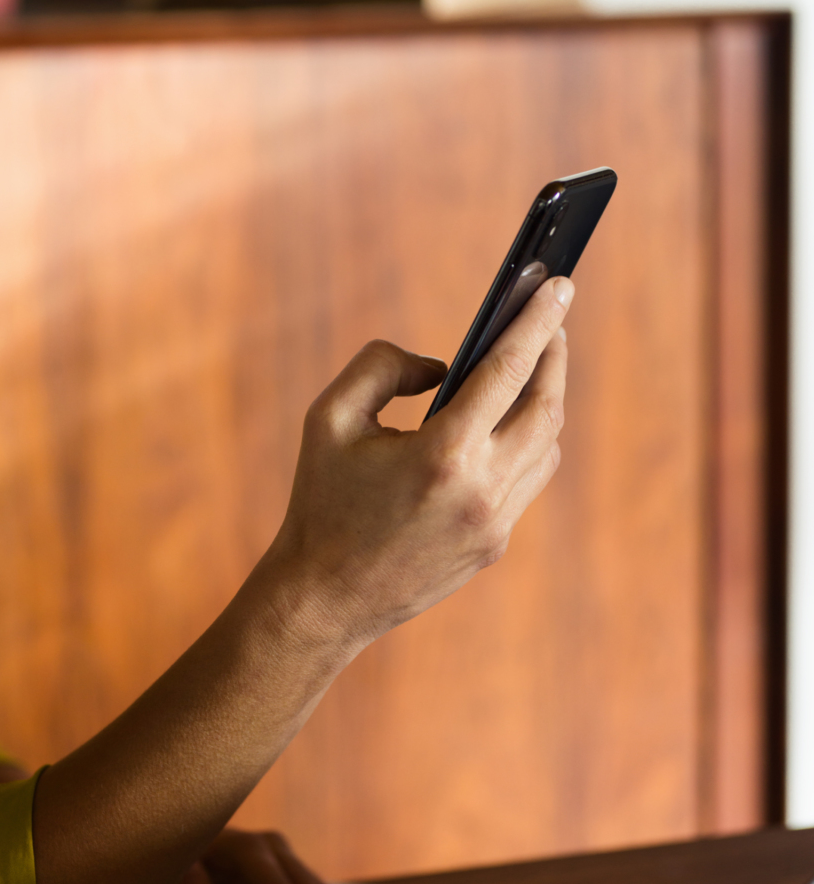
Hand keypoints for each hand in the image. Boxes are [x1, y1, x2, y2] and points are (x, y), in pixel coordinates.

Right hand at [261, 276, 572, 651]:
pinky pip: (528, 480)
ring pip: (546, 447)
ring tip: (534, 367)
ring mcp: (495, 524)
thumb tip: (441, 365)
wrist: (326, 597)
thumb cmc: (322, 503)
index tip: (561, 285)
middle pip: (545, 407)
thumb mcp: (330, 418)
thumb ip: (382, 367)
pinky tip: (512, 424)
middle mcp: (481, 491)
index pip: (509, 371)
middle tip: (553, 320)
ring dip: (546, 400)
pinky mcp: (494, 546)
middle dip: (555, 355)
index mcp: (442, 455)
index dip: (537, 321)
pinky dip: (529, 441)